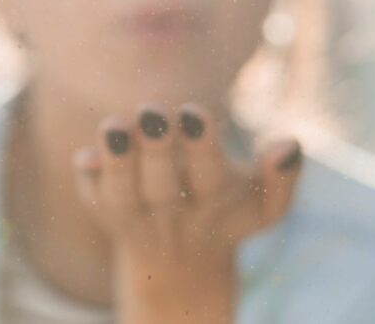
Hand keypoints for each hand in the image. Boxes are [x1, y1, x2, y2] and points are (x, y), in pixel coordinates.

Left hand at [71, 103, 302, 323]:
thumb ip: (280, 178)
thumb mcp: (263, 206)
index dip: (201, 146)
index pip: (208, 176)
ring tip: (113, 126)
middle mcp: (171, 213)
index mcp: (213, 204)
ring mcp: (134, 217)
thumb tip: (290, 144)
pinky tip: (85, 156)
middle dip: (156, 148)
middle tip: (151, 111)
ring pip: (120, 196)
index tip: (192, 111)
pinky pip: (91, 200)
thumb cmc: (226, 211)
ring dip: (115, 162)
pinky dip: (87, 178)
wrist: (179, 264)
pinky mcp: (104, 215)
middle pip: (161, 187)